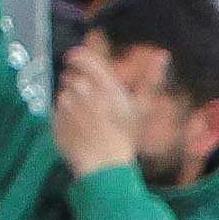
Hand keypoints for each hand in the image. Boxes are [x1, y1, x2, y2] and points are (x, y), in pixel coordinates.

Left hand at [48, 37, 140, 176]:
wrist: (104, 165)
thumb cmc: (125, 137)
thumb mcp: (141, 106)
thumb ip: (150, 77)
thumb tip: (163, 54)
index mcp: (103, 83)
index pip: (82, 57)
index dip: (77, 56)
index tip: (73, 58)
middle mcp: (82, 90)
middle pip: (71, 76)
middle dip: (77, 85)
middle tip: (90, 104)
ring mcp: (67, 104)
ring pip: (63, 93)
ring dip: (71, 102)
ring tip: (85, 120)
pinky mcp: (55, 118)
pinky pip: (56, 110)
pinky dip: (63, 116)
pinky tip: (76, 129)